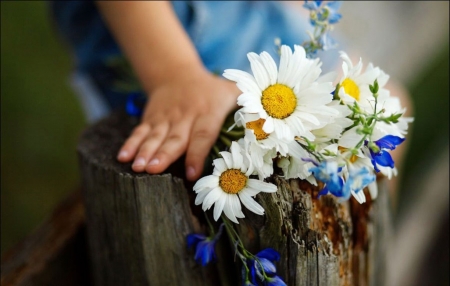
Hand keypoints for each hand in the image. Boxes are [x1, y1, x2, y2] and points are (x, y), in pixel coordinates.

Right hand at [117, 66, 239, 180]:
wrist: (179, 73)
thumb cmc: (214, 90)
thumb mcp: (235, 92)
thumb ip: (250, 108)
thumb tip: (272, 126)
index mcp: (208, 112)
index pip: (203, 134)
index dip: (197, 154)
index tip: (191, 174)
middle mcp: (185, 115)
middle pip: (175, 137)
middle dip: (164, 154)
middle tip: (153, 170)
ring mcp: (166, 117)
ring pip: (155, 135)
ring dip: (145, 152)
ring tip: (137, 167)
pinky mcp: (152, 118)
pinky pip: (140, 131)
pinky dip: (131, 143)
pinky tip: (123, 157)